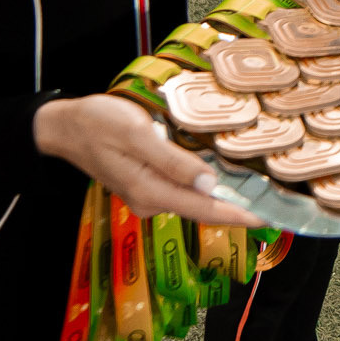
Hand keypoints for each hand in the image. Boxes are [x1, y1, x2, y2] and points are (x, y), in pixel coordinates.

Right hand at [33, 94, 259, 225]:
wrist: (63, 126)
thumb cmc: (96, 123)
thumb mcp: (135, 134)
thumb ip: (171, 160)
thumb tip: (208, 183)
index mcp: (150, 191)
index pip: (203, 208)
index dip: (238, 214)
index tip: (269, 218)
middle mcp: (151, 201)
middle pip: (202, 208)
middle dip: (237, 207)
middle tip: (276, 202)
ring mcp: (147, 195)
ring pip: (193, 199)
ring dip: (223, 196)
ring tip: (259, 189)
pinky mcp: (146, 185)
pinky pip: (182, 189)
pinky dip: (205, 185)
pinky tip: (224, 176)